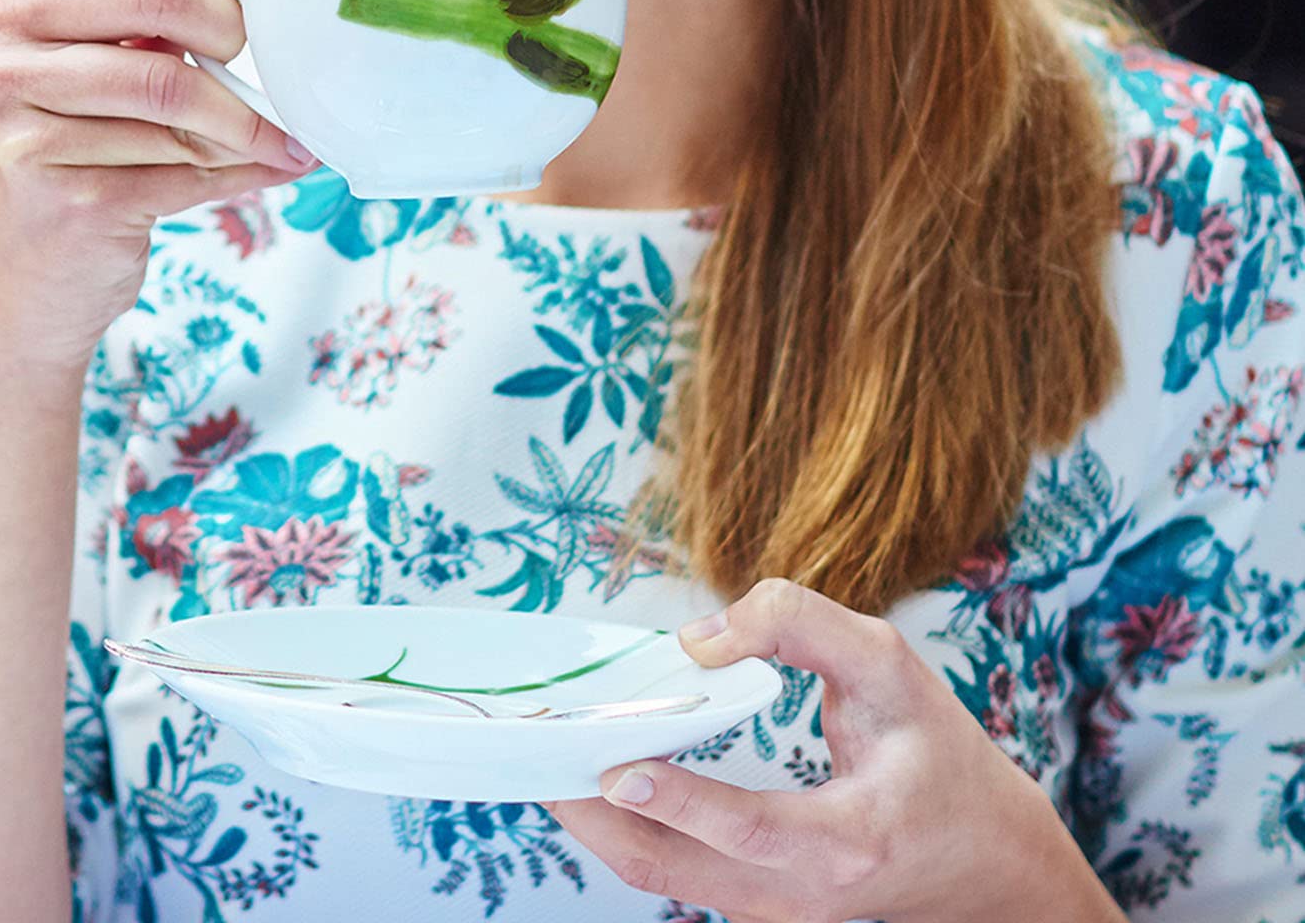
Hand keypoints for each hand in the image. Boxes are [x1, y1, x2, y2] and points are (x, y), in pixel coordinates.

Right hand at [0, 0, 316, 373]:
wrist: (28, 290)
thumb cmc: (74, 155)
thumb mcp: (106, 63)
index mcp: (15, 17)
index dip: (221, 9)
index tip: (258, 33)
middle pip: (164, 61)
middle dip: (241, 80)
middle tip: (286, 93)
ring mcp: (24, 148)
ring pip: (179, 126)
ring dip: (249, 135)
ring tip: (284, 139)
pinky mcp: (66, 209)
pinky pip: (184, 179)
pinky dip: (243, 176)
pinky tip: (273, 170)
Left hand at [542, 578, 1121, 922]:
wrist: (985, 864)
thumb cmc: (939, 758)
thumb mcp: (891, 666)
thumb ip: (801, 625)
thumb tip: (700, 637)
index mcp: (848, 842)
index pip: (748, 829)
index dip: (679, 799)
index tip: (618, 761)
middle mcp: (802, 899)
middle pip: (672, 868)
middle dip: (592, 809)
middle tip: (534, 746)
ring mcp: (772, 915)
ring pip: (660, 875)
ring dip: (596, 816)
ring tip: (544, 751)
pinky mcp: (754, 910)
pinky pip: (672, 871)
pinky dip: (626, 822)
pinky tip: (594, 770)